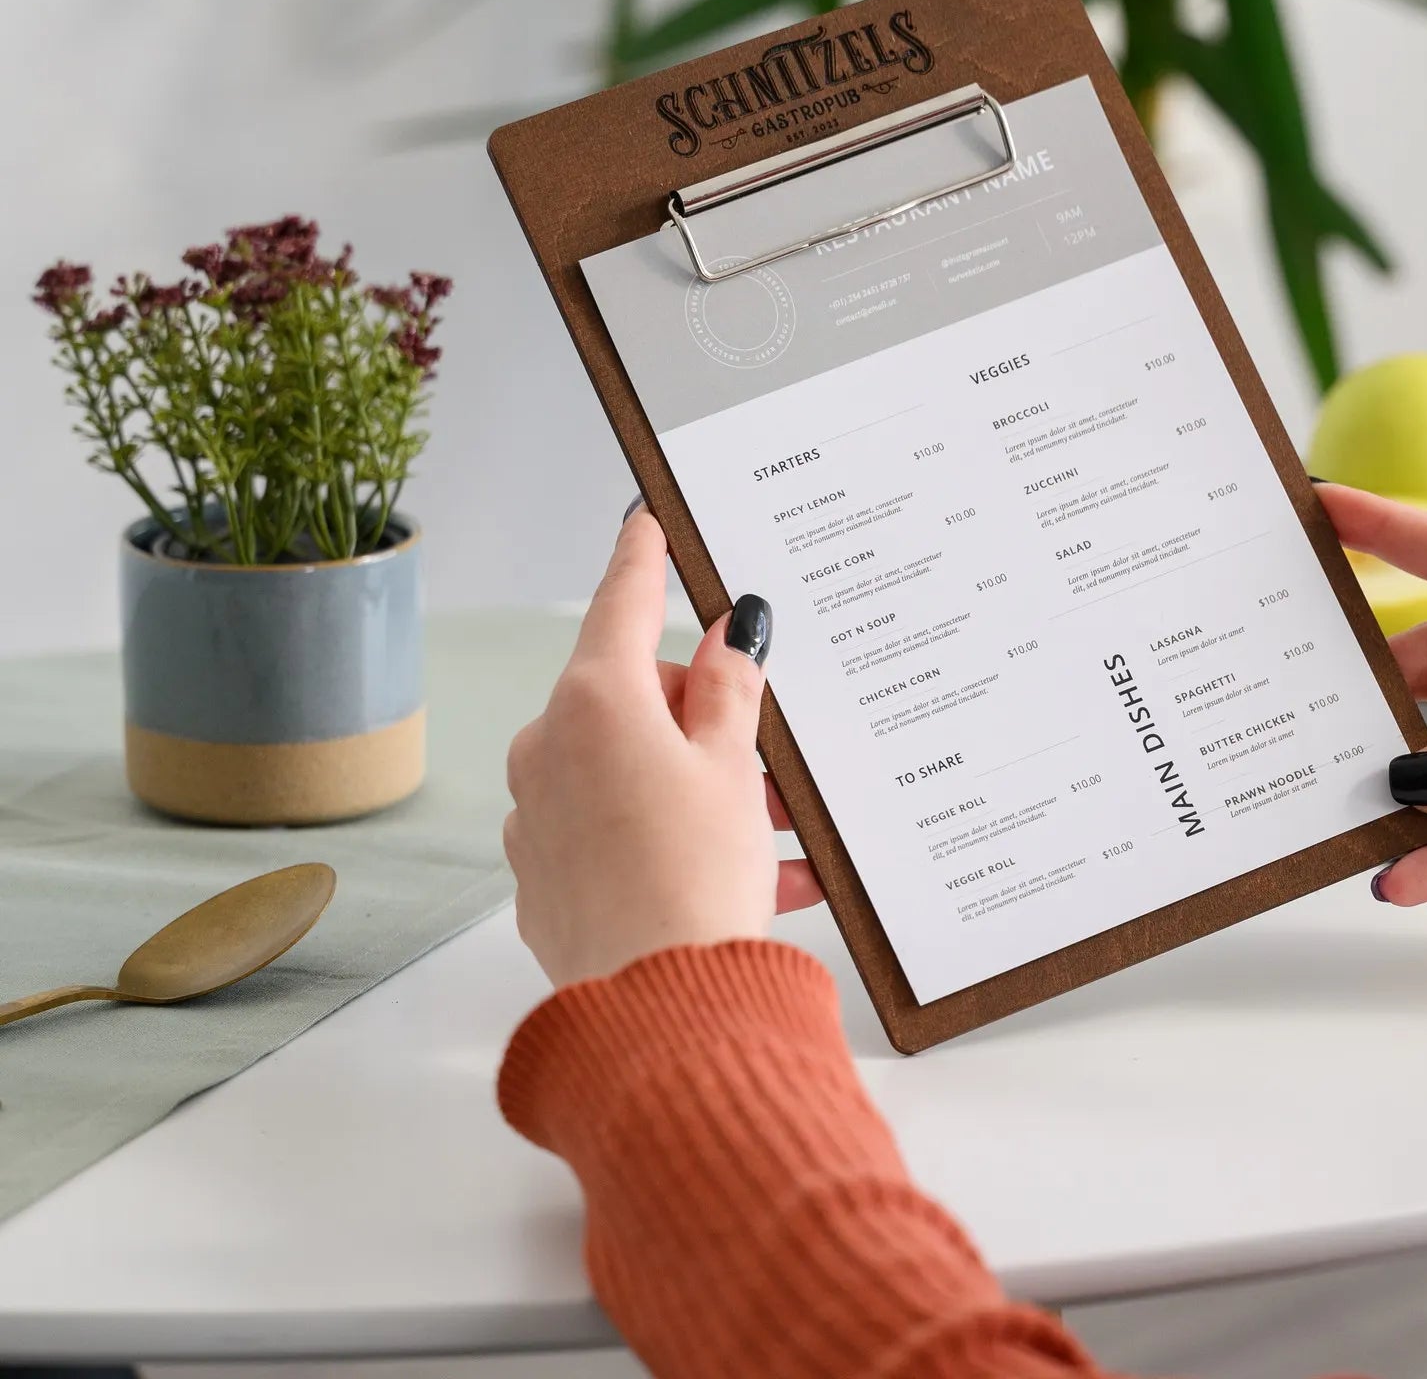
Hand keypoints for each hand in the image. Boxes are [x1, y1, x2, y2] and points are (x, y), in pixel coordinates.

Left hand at [504, 506, 824, 989]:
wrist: (659, 1019)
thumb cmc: (695, 883)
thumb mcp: (733, 768)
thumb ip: (732, 690)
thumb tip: (731, 630)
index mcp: (592, 702)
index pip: (621, 601)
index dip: (643, 556)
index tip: (646, 518)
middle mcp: (548, 750)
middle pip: (634, 695)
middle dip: (703, 715)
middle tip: (767, 754)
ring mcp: (537, 819)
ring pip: (632, 769)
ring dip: (701, 786)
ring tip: (778, 834)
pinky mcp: (547, 882)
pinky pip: (619, 835)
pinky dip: (675, 840)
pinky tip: (751, 878)